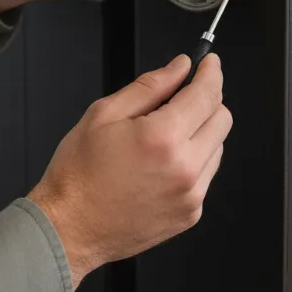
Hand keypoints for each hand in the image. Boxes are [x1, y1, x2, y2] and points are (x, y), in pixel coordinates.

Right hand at [27, 54, 231, 286]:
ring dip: (201, 131)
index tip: (210, 63)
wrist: (68, 228)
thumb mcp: (105, 113)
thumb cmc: (79, 173)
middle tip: (183, 95)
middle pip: (222, 118)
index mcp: (163, 138)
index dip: (212, 72)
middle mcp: (185, 168)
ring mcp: (191, 195)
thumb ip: (150, 85)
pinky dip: (194, 159)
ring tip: (164, 134)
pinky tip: (163, 160)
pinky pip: (206, 174)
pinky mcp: (190, 213)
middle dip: (208, 99)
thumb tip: (179, 67)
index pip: (207, 94)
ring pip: (218, 146)